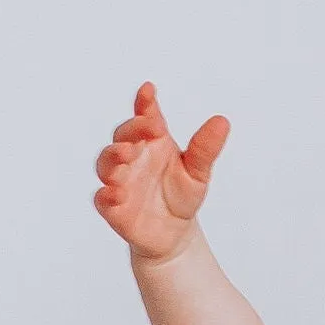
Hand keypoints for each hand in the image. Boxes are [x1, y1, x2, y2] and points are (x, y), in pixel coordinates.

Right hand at [93, 82, 230, 261]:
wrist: (175, 234)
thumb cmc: (181, 196)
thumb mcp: (198, 172)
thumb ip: (205, 148)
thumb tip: (222, 121)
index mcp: (152, 141)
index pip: (146, 116)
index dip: (145, 102)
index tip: (149, 91)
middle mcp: (132, 156)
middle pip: (123, 135)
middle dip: (132, 129)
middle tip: (150, 127)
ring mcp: (119, 180)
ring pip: (106, 162)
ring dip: (114, 156)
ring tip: (128, 154)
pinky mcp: (113, 206)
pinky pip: (103, 198)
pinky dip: (107, 194)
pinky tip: (118, 193)